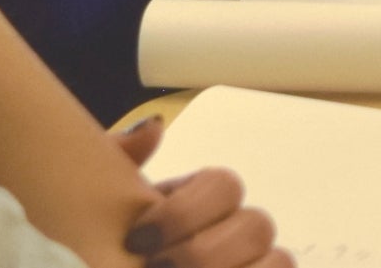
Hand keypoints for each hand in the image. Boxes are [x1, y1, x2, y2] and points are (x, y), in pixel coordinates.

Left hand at [110, 121, 292, 267]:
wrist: (104, 266)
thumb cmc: (108, 244)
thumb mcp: (101, 206)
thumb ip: (118, 161)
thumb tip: (154, 126)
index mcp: (202, 201)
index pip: (224, 186)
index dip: (184, 214)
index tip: (136, 241)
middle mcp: (237, 232)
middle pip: (257, 227)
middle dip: (203, 254)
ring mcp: (252, 265)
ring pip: (279, 262)